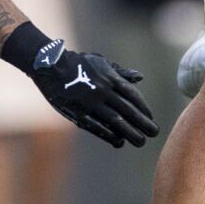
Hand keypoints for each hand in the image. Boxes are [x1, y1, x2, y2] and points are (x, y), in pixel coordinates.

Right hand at [26, 40, 158, 147]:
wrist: (50, 66)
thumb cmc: (77, 63)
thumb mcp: (100, 62)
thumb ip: (120, 72)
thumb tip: (140, 77)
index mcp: (109, 78)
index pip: (132, 96)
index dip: (143, 109)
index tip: (150, 118)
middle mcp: (103, 91)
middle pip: (128, 110)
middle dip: (142, 123)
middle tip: (154, 133)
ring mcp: (90, 103)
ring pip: (115, 121)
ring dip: (130, 133)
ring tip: (140, 141)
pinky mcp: (78, 113)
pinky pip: (97, 127)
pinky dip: (109, 135)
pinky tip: (118, 142)